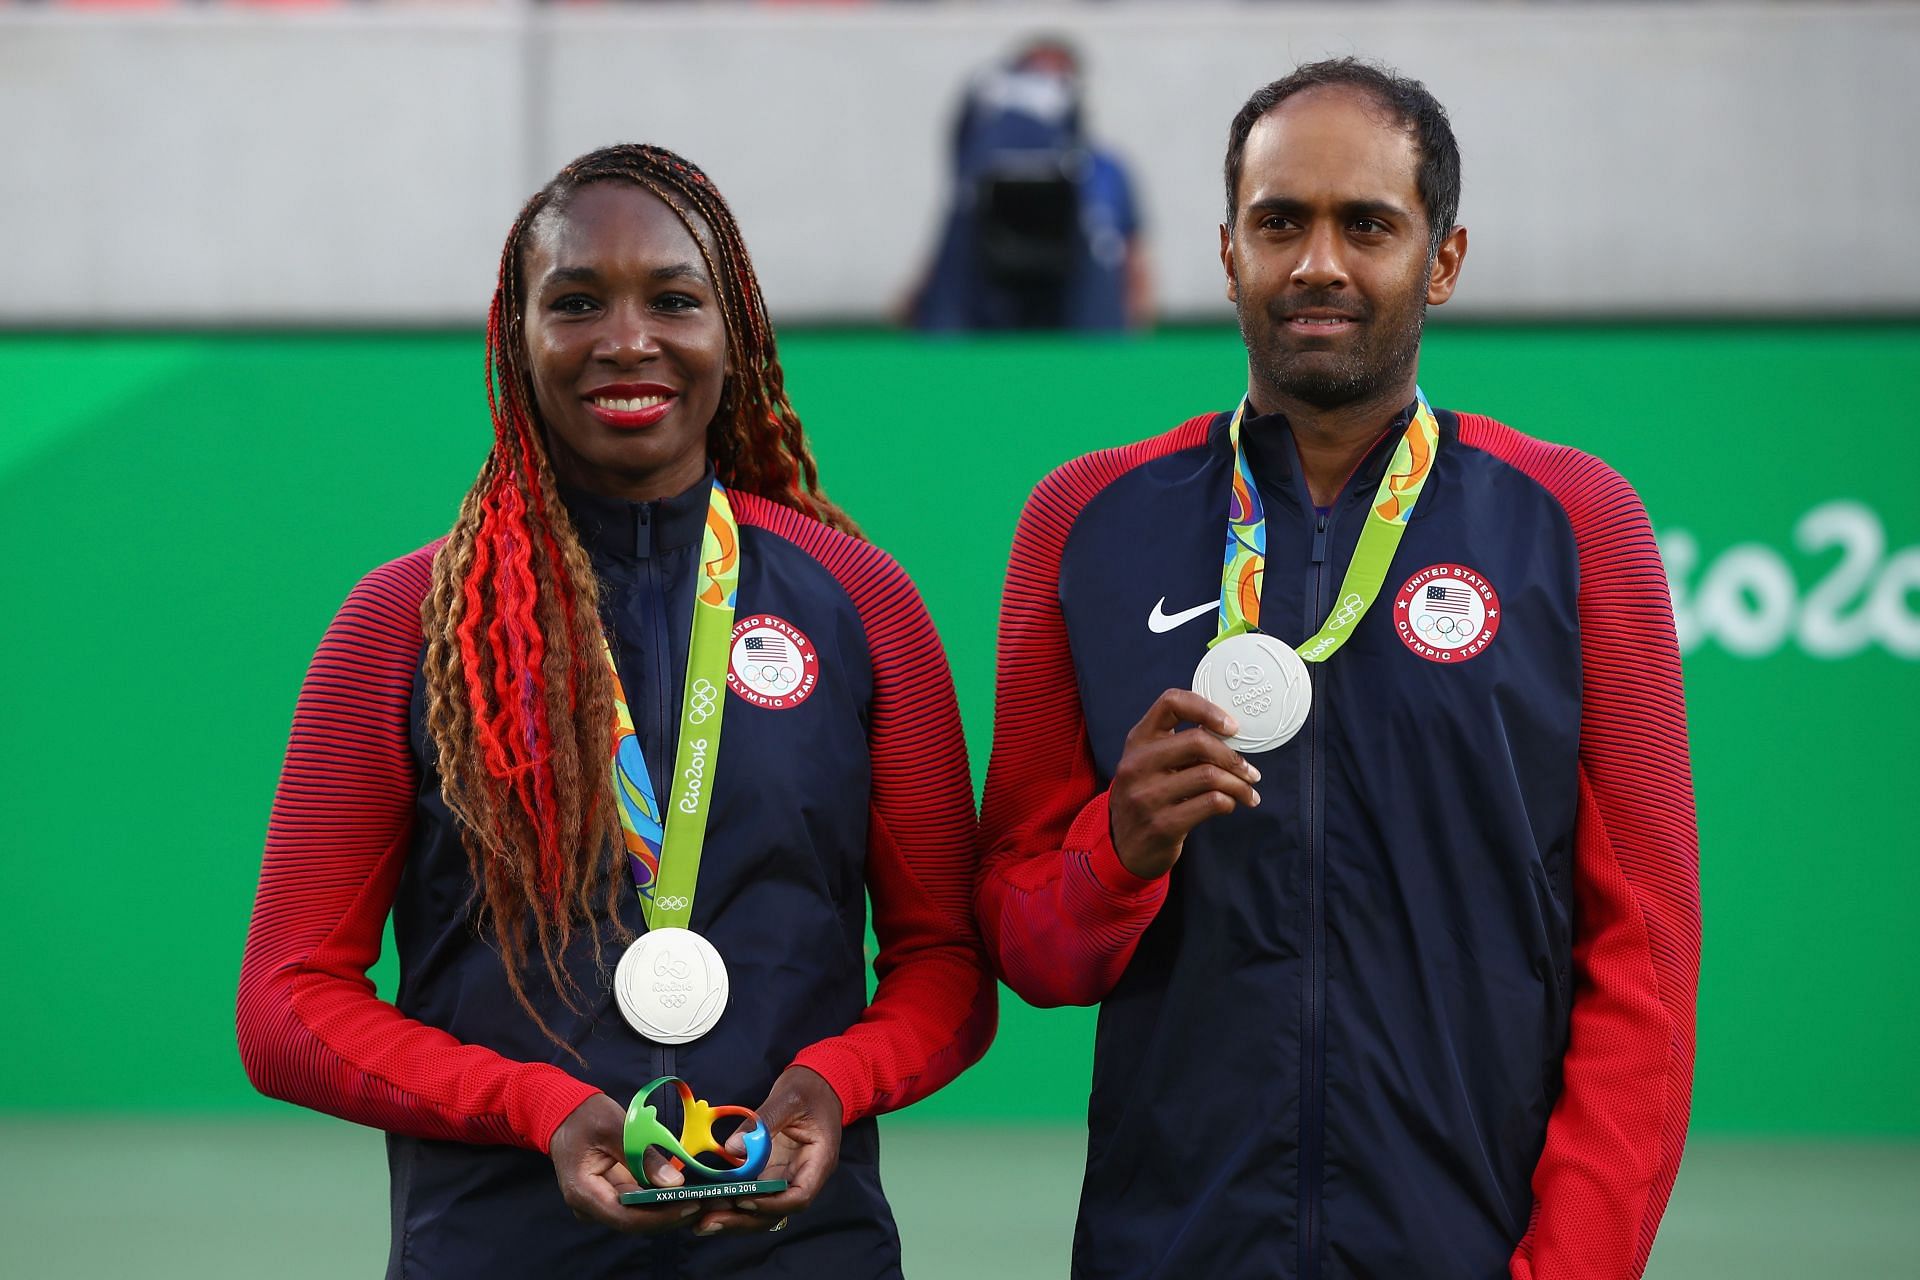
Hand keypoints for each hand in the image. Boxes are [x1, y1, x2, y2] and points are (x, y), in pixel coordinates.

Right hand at [549, 1093, 701, 1233]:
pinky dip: (661, 1200)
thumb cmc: (586, 1116)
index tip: (691, 1205)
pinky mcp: (610, 1197)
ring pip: (639, 1217)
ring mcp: (599, 1204)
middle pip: (635, 1222)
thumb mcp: (616, 1126)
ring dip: (670, 1209)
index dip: (660, 1216)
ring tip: (703, 1197)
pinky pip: (638, 1205)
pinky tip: (686, 1192)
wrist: (565, 1113)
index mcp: (583, 1192)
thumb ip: (644, 1156)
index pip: (626, 1217)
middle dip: (671, 1215)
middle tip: (707, 1202)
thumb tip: (674, 1183)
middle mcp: (589, 1207)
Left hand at [687, 1065, 843, 1236]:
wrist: (818, 1082)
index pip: (799, 1197)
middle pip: (777, 1211)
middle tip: (708, 1222)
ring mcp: (787, 1175)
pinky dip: (733, 1200)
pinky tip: (710, 1202)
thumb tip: (733, 1148)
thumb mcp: (787, 1099)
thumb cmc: (809, 1088)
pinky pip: (755, 1193)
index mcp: (818, 1161)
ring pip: (764, 1209)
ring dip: (735, 1217)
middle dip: (743, 1220)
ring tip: (702, 1220)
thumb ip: (762, 1122)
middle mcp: (803, 1176)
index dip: (771, 1204)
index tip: (742, 1200)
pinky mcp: (772, 1171)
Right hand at [1109, 688, 1260, 880]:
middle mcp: (1137, 764)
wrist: (1124, 848)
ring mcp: (1146, 796)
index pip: (1171, 702)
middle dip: (1232, 756)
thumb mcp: (1150, 764)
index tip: (1231, 727)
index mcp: (1138, 741)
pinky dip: (1230, 802)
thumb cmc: (1148, 798)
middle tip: (1249, 771)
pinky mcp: (1161, 824)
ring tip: (1248, 792)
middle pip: (1197, 741)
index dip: (1206, 709)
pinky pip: (1210, 803)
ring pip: (1209, 775)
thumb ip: (1179, 746)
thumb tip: (1229, 735)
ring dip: (1239, 784)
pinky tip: (1230, 805)